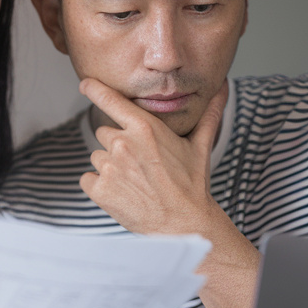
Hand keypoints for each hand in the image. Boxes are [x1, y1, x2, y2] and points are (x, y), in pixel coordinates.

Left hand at [78, 78, 227, 235]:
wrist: (184, 224)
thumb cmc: (191, 186)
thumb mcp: (201, 146)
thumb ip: (208, 113)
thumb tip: (223, 88)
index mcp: (144, 128)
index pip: (111, 100)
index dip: (94, 89)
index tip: (85, 83)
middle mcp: (123, 144)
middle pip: (105, 133)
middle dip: (118, 146)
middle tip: (141, 165)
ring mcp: (109, 167)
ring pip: (97, 157)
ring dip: (109, 167)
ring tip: (135, 181)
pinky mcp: (99, 189)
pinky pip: (87, 179)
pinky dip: (99, 186)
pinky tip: (121, 193)